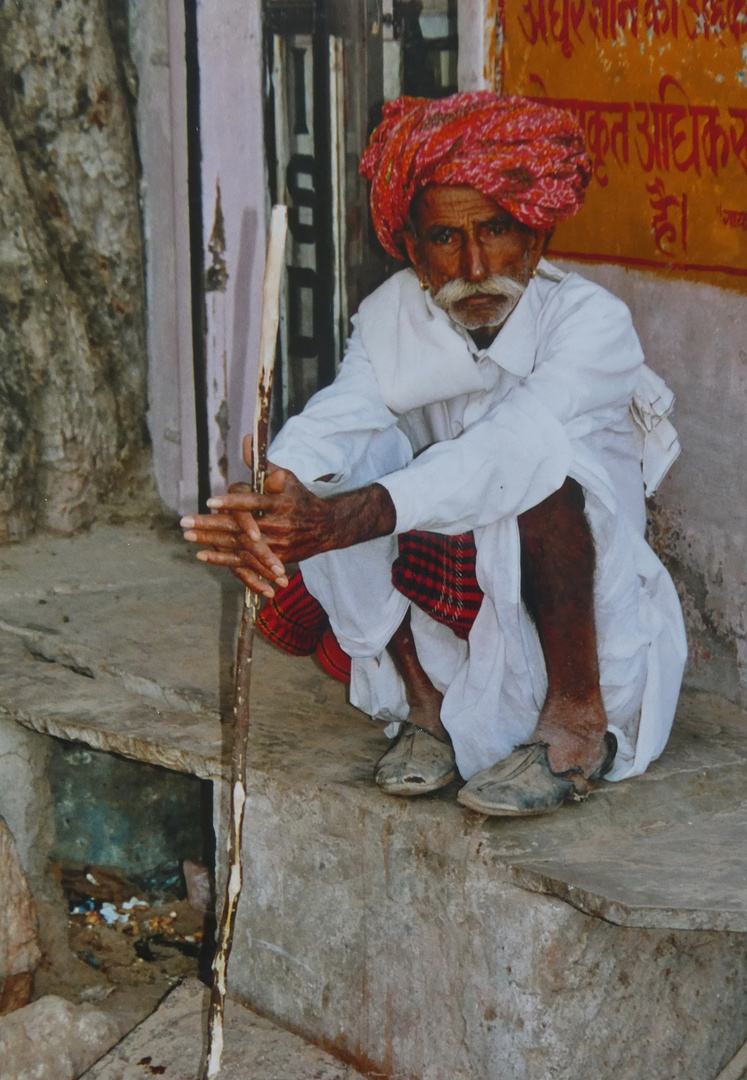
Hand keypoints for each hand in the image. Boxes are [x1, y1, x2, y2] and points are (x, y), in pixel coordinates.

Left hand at [181, 436, 396, 597]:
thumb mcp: (285, 476)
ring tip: (188, 535)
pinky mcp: (272, 560)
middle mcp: (278, 526)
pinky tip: (202, 554)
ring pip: (238, 545)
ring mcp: (275, 546)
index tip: (210, 501)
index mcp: (280, 504)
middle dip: (210, 524)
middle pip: (239, 527)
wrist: (325, 528)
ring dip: (211, 540)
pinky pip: (244, 562)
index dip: (231, 503)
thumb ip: (262, 462)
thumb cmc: (300, 498)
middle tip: (185, 521)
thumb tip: (245, 439)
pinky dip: (222, 559)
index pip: (253, 503)